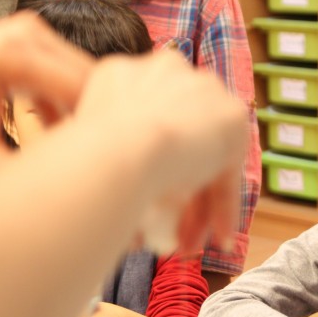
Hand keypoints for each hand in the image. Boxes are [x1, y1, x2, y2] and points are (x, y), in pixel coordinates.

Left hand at [0, 12, 93, 168]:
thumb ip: (9, 171)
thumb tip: (45, 199)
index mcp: (16, 55)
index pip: (80, 89)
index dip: (97, 125)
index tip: (106, 159)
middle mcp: (30, 34)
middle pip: (88, 78)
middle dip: (95, 115)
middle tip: (99, 157)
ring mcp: (31, 31)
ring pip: (80, 74)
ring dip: (81, 108)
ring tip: (76, 147)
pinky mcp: (29, 38)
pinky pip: (63, 71)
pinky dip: (65, 101)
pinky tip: (57, 133)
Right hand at [73, 51, 246, 255]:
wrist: (121, 149)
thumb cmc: (88, 156)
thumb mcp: (85, 145)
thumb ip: (107, 151)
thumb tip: (108, 194)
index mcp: (124, 73)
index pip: (146, 122)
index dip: (147, 165)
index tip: (145, 202)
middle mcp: (166, 71)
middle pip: (178, 137)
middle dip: (176, 189)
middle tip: (171, 231)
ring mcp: (202, 90)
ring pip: (202, 156)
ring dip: (198, 206)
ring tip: (190, 245)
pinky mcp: (231, 117)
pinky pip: (226, 169)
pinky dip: (222, 206)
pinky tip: (217, 237)